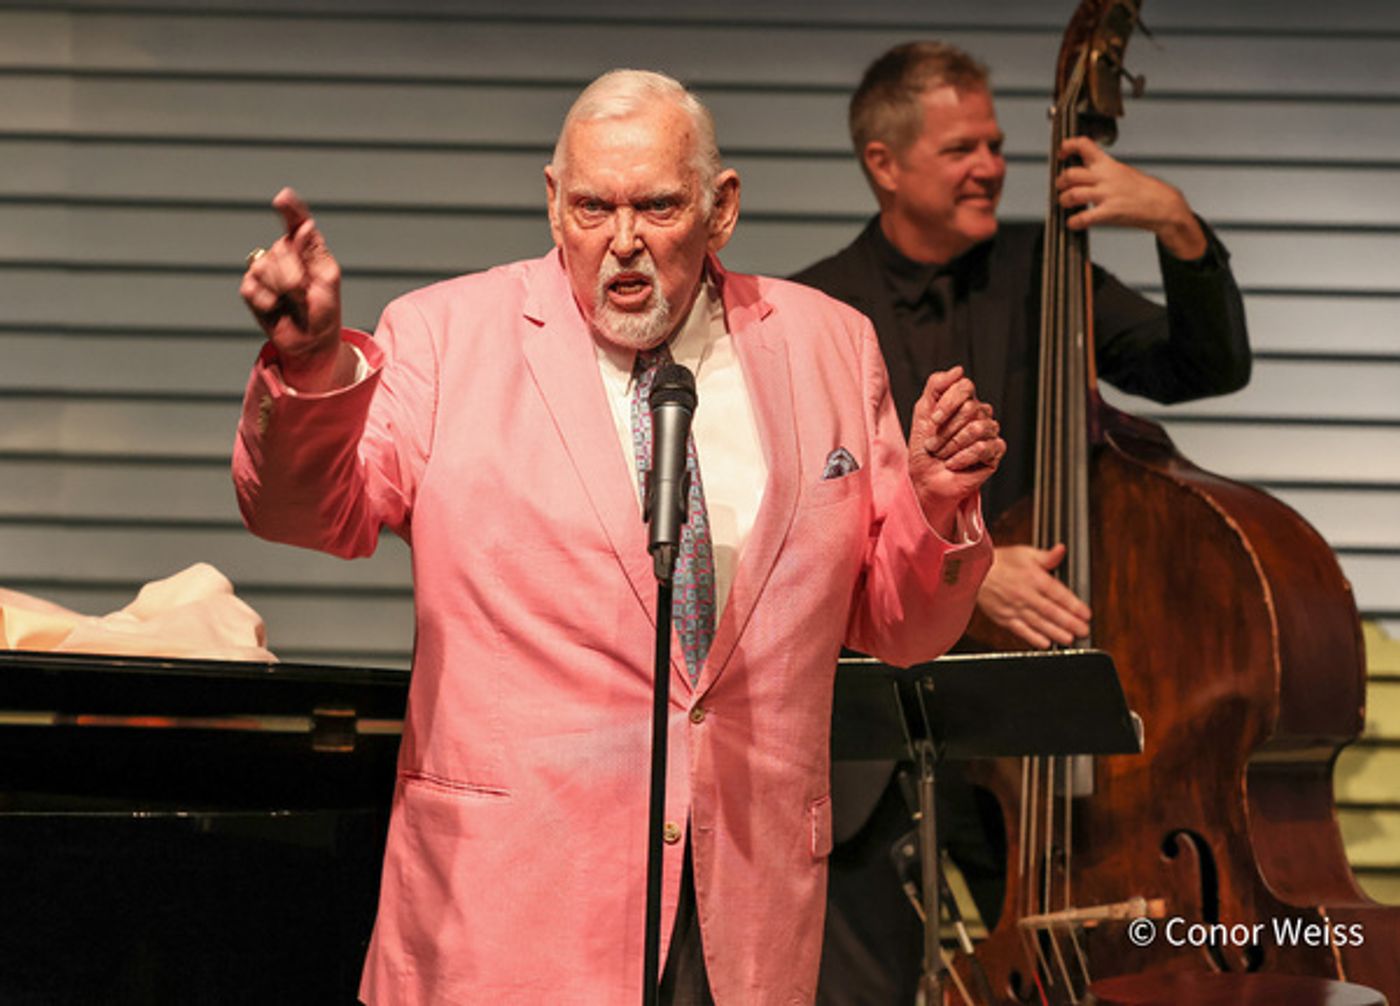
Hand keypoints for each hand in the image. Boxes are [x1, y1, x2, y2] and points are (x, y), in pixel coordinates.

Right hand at [239, 187, 348, 390]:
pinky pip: (253, 289)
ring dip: (284, 293)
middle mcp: (282, 252)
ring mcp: (263, 268)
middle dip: (296, 279)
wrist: (310, 342)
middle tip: (306, 295)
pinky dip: (268, 304)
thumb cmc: (324, 312)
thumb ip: (315, 253)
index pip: (296, 220)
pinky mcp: (250, 286)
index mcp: (305, 247)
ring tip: (292, 303)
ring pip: (265, 269)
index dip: (289, 208)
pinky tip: (276, 308)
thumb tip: (306, 226)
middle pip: (281, 252)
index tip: (282, 198)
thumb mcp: (328, 281)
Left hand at [908, 367, 1004, 535]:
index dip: (947, 403)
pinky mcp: (995, 451)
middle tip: (935, 445)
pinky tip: (953, 464)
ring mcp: (990, 431)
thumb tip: (959, 370)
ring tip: (943, 456)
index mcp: (964, 401)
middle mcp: (980, 413)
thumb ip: (936, 386)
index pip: (965, 386)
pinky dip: (962, 458)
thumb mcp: (922, 412)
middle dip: (945, 430)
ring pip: (976, 428)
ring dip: (952, 445)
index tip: (932, 421)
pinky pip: (983, 447)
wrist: (926, 479)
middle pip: (970, 408)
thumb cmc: (924, 448)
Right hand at [976, 543, 1091, 647]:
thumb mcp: (1025, 552)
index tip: (1086, 613)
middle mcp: (1024, 594)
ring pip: (1038, 623)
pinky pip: (1020, 630)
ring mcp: (1014, 608)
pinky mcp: (1003, 618)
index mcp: (1032, 577)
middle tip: (1083, 630)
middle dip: (1070, 623)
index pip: (1058, 593)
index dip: (1074, 605)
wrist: (972, 572)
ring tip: (1070, 639)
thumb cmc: (998, 562)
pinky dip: (1033, 638)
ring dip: (1056, 632)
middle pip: (1051, 611)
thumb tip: (1061, 550)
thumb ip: (1046, 556)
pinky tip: (1045, 643)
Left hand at [1056, 136, 1206, 259]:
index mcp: (1108, 164)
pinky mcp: (1109, 212)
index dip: (1068, 146)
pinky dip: (1073, 222)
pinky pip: (1083, 217)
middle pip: (1070, 173)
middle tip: (1061, 187)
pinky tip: (1074, 223)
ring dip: (1064, 200)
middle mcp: (1105, 177)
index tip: (1061, 153)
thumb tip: (1080, 173)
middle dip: (1060, 182)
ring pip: (1072, 194)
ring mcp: (1107, 195)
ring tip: (1066, 204)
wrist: (1163, 204)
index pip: (1084, 145)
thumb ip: (1101, 170)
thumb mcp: (1121, 171)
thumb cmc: (1141, 189)